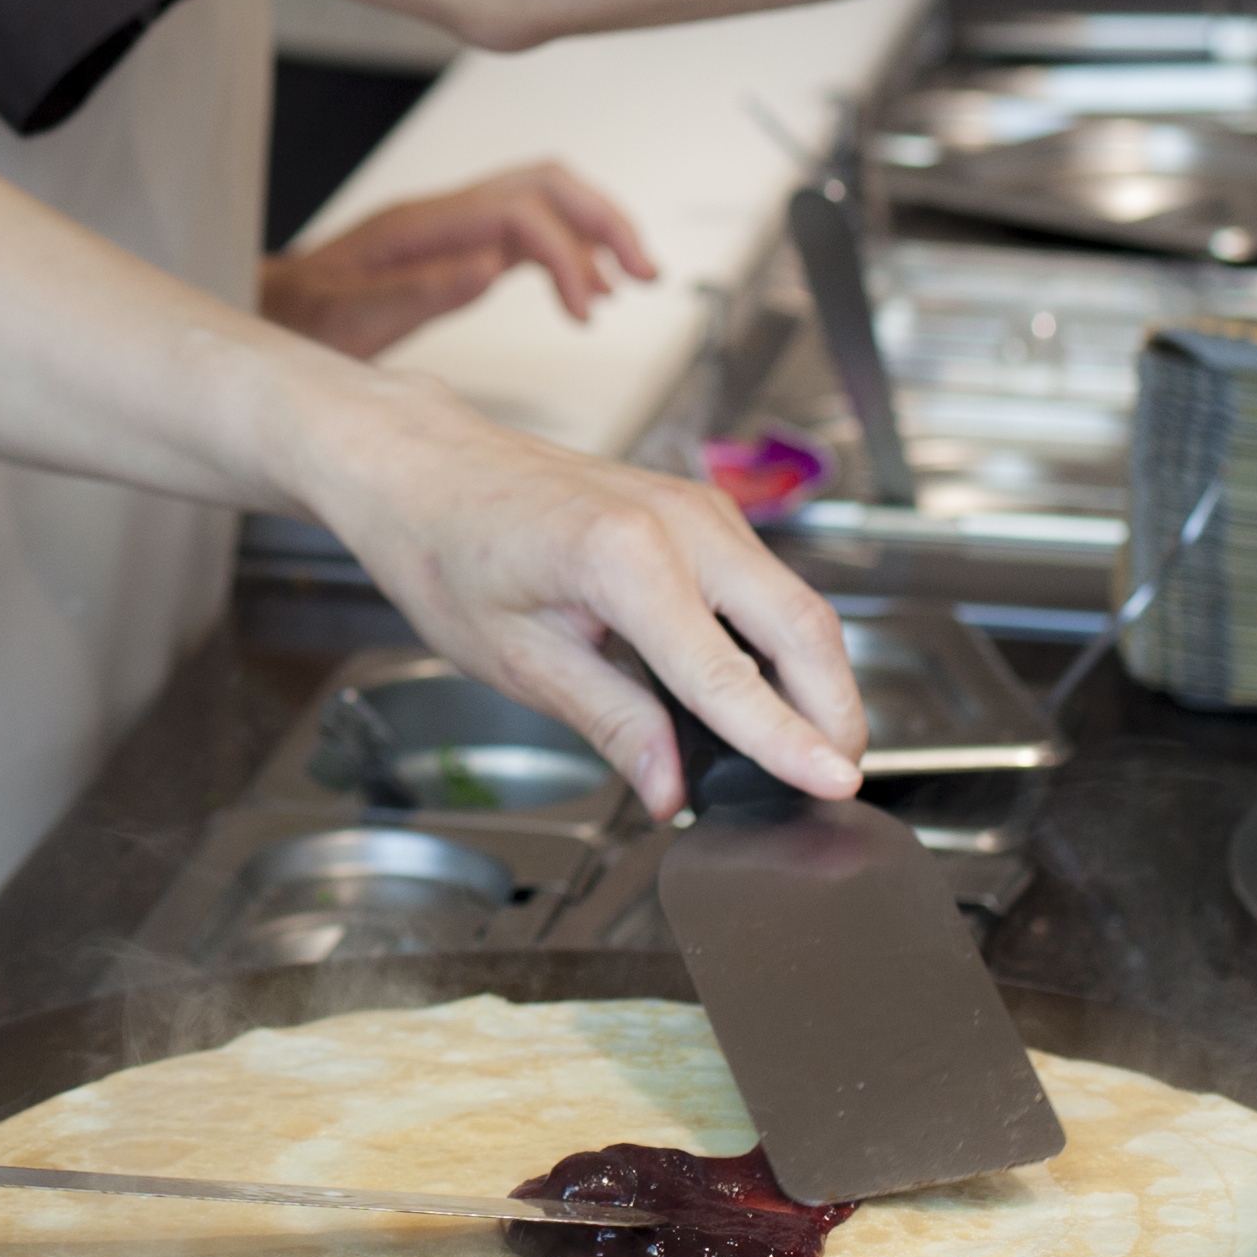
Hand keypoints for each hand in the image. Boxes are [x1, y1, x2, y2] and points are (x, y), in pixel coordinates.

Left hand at [259, 163, 657, 359]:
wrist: (259, 320)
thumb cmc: (291, 325)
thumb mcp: (341, 322)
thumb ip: (413, 294)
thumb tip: (491, 265)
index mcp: (416, 226)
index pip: (519, 212)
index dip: (566, 255)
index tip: (588, 314)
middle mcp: (439, 216)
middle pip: (543, 183)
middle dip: (603, 218)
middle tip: (646, 273)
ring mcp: (448, 229)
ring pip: (542, 201)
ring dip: (594, 230)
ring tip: (635, 280)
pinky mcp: (453, 251)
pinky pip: (525, 233)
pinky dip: (568, 253)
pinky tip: (587, 290)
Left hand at [286, 382, 868, 814]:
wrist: (422, 467)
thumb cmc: (447, 550)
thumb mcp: (516, 658)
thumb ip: (610, 722)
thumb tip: (671, 789)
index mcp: (624, 557)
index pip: (730, 676)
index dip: (788, 742)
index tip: (834, 788)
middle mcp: (678, 520)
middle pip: (802, 627)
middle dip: (834, 713)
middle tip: (832, 784)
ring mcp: (695, 507)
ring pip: (795, 602)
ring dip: (816, 678)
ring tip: (805, 753)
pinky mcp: (696, 510)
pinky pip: (766, 582)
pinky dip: (783, 644)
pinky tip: (766, 695)